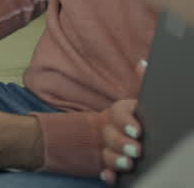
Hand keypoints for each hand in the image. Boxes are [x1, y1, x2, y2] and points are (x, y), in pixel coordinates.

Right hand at [100, 60, 146, 184]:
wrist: (95, 135)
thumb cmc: (123, 118)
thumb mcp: (132, 103)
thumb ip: (140, 83)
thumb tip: (143, 62)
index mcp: (119, 114)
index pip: (120, 113)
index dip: (126, 121)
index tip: (137, 131)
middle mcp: (111, 130)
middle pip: (112, 135)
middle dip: (123, 143)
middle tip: (136, 150)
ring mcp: (106, 147)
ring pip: (108, 153)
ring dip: (116, 159)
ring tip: (127, 164)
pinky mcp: (104, 163)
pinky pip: (103, 170)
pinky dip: (106, 174)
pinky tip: (109, 176)